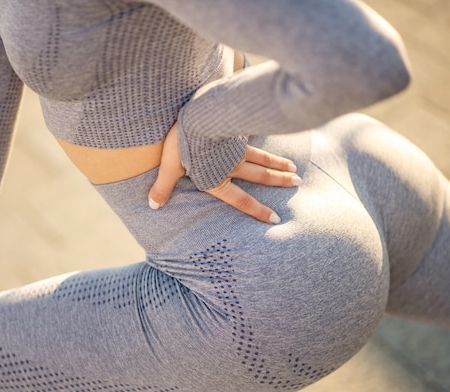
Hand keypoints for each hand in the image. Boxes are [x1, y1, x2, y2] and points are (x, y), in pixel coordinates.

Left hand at [148, 122, 300, 223]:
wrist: (197, 115)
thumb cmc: (182, 143)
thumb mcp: (170, 167)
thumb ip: (163, 187)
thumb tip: (152, 206)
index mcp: (217, 180)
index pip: (241, 200)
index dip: (257, 210)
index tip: (275, 218)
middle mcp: (232, 166)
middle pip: (260, 176)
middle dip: (279, 182)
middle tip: (297, 184)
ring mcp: (237, 148)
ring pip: (263, 158)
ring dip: (279, 165)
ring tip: (294, 169)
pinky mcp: (236, 131)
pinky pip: (254, 140)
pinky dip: (265, 144)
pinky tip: (272, 141)